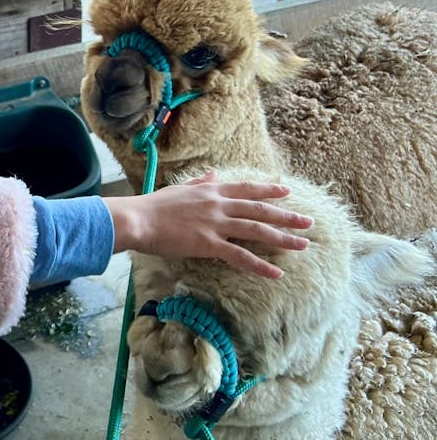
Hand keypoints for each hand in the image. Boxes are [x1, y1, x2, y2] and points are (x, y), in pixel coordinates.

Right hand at [103, 171, 312, 278]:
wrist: (137, 219)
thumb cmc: (152, 206)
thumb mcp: (179, 189)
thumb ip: (200, 183)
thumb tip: (214, 174)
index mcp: (211, 191)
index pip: (247, 189)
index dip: (268, 191)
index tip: (287, 192)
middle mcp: (218, 205)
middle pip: (259, 210)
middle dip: (286, 216)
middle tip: (308, 222)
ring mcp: (215, 224)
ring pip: (257, 231)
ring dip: (282, 238)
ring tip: (302, 245)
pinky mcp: (208, 244)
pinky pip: (240, 256)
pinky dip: (259, 265)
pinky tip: (276, 273)